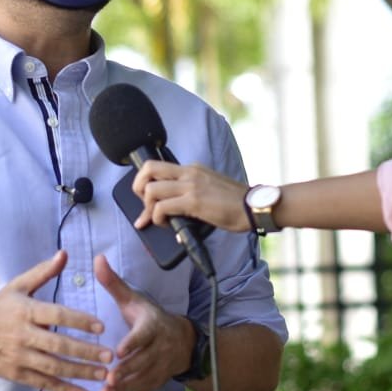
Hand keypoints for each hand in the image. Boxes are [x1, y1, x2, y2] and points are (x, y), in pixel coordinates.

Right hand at [0, 250, 112, 390]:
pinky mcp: (18, 375)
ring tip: (105, 375)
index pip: (57, 316)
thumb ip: (43, 272)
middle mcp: (23, 336)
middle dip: (85, 352)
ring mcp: (20, 358)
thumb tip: (64, 254)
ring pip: (54, 368)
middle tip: (110, 356)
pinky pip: (45, 384)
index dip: (79, 321)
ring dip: (81, 373)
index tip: (101, 326)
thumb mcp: (18, 286)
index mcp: (26, 311)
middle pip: (58, 345)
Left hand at [95, 254, 193, 390]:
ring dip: (124, 389)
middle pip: (143, 361)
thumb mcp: (134, 299)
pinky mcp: (155, 382)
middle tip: (109, 378)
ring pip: (141, 380)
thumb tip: (97, 259)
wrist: (183, 341)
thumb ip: (114, 283)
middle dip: (126, 371)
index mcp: (152, 326)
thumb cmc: (150, 317)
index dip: (133, 343)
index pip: (144, 335)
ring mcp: (158, 367)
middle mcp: (159, 348)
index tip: (118, 351)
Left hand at [131, 160, 251, 231]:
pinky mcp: (193, 201)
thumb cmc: (236, 203)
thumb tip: (176, 217)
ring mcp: (190, 186)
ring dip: (148, 207)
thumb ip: (191, 197)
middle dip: (137, 187)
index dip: (146, 180)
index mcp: (192, 169)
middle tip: (143, 205)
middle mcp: (188, 172)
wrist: (254, 206)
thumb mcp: (210, 190)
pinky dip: (158, 217)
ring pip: (151, 189)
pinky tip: (166, 224)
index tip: (146, 198)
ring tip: (158, 219)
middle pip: (148, 168)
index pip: (158, 166)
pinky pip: (162, 207)